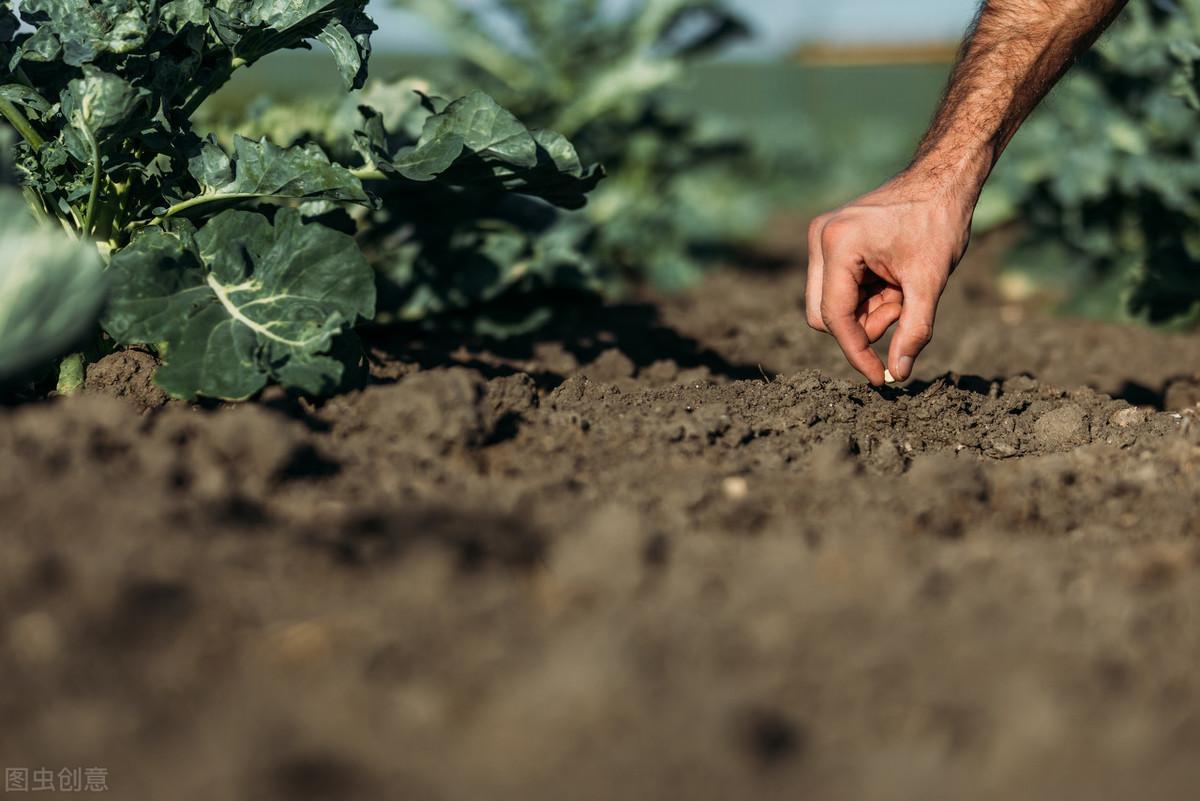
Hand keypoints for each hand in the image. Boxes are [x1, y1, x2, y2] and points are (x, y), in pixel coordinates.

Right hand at [805, 170, 976, 385]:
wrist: (943, 178)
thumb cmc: (938, 221)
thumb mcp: (930, 282)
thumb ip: (913, 330)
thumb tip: (898, 374)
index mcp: (839, 244)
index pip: (834, 317)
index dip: (856, 352)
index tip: (879, 377)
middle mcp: (820, 239)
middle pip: (823, 314)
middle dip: (863, 325)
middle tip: (901, 311)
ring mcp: (822, 238)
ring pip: (831, 304)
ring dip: (867, 311)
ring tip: (902, 290)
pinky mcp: (829, 240)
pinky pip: (838, 288)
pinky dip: (866, 297)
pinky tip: (893, 281)